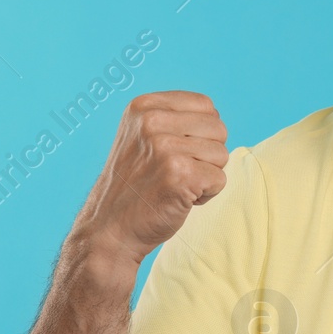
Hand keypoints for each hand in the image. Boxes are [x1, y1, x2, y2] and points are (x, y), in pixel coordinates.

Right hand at [69, 91, 228, 266]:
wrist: (110, 228)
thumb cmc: (135, 184)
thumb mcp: (142, 136)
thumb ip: (174, 120)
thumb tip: (216, 119)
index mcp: (144, 106)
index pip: (205, 105)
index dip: (202, 132)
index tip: (177, 152)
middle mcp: (152, 121)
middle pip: (218, 128)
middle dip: (207, 155)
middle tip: (176, 172)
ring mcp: (165, 147)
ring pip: (222, 154)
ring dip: (206, 175)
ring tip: (175, 184)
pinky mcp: (179, 174)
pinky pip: (220, 179)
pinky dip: (207, 195)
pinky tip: (179, 198)